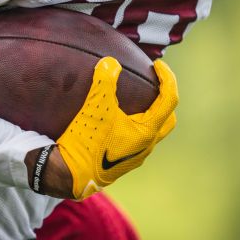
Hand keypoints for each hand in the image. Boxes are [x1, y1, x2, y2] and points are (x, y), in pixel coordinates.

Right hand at [52, 56, 178, 199]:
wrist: (70, 176)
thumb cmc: (86, 142)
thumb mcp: (94, 107)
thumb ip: (104, 81)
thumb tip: (110, 62)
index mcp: (147, 132)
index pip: (169, 100)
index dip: (167, 78)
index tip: (156, 65)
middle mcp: (146, 146)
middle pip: (167, 119)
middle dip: (165, 99)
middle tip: (154, 83)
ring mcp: (136, 156)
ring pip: (152, 131)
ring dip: (149, 113)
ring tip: (135, 98)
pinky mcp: (123, 162)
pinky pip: (137, 139)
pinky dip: (135, 124)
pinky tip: (116, 118)